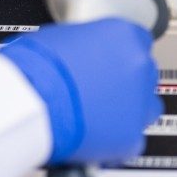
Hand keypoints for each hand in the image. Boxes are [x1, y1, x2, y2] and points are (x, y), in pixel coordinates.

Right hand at [0, 19, 161, 164]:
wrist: (29, 103)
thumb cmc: (35, 69)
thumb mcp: (61, 37)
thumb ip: (86, 45)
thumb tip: (82, 55)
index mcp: (123, 35)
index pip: (139, 41)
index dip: (119, 55)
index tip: (109, 64)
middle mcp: (138, 66)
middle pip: (143, 74)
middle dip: (124, 83)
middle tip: (99, 92)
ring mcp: (138, 103)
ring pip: (146, 108)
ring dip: (127, 111)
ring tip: (98, 117)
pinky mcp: (131, 137)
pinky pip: (131, 140)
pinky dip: (115, 141)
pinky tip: (94, 137)